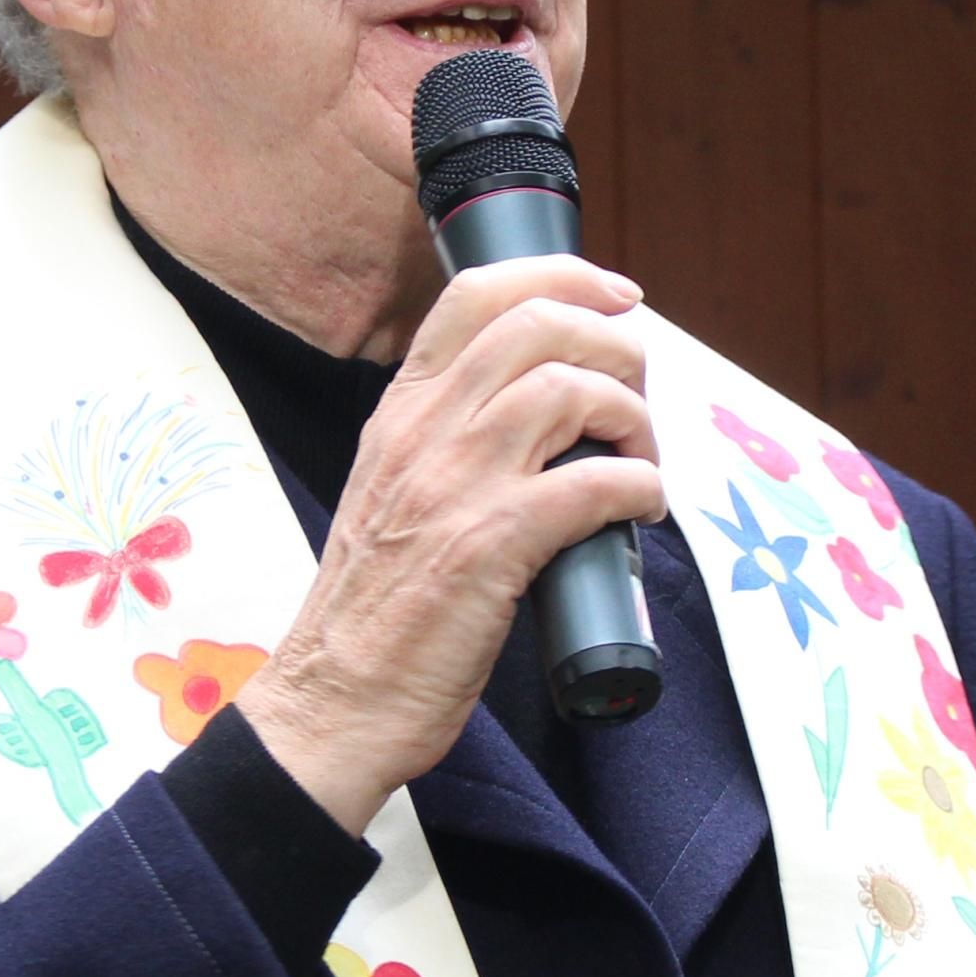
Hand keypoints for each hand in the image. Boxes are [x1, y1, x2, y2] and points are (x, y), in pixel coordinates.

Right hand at [238, 256, 662, 831]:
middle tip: (639, 395)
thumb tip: (543, 413)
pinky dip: (638, 486)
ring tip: (641, 459)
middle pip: (537, 324)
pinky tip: (641, 511)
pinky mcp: (491, 546)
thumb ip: (448, 442)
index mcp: (401, 413)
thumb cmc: (375, 612)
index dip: (564, 277)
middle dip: (614, 343)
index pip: (477, 293)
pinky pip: (594, 482)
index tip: (616, 298)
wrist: (334, 700)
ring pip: (569, 389)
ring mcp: (455, 484)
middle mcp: (424, 432)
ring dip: (632, 417)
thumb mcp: (393, 493)